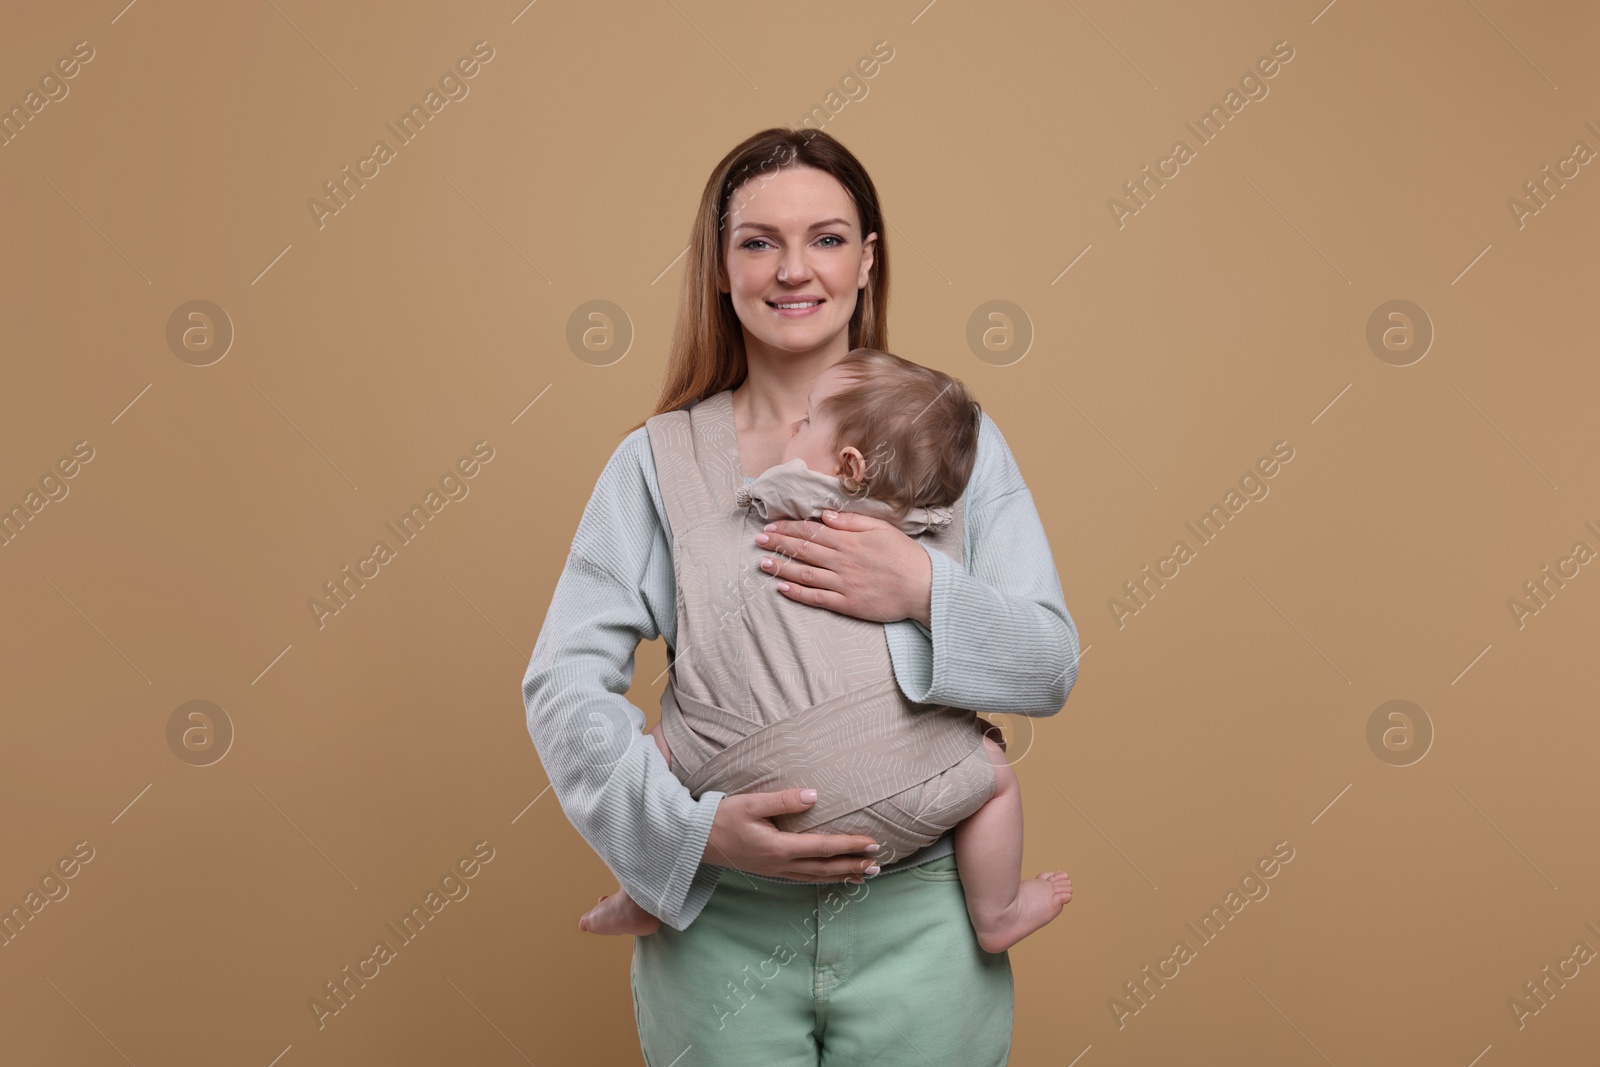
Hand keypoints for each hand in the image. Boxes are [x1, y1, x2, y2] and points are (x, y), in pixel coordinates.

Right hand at [701, 789, 882, 882]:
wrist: (696, 842)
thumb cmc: (722, 818)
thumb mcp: (751, 803)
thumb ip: (783, 800)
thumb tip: (814, 796)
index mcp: (779, 847)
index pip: (823, 847)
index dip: (850, 846)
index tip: (872, 843)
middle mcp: (781, 864)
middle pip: (825, 867)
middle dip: (853, 865)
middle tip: (878, 864)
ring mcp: (776, 871)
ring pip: (816, 877)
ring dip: (842, 875)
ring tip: (864, 875)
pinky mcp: (770, 872)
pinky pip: (804, 878)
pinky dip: (823, 878)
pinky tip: (832, 876)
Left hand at [754, 509, 932, 626]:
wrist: (923, 587)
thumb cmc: (905, 556)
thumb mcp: (882, 528)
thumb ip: (852, 521)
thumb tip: (826, 515)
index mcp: (849, 541)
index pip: (812, 532)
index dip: (789, 528)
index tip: (772, 526)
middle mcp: (841, 561)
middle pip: (803, 550)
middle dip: (779, 544)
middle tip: (759, 540)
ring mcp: (842, 583)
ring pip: (805, 573)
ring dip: (782, 566)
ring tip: (763, 563)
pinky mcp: (846, 603)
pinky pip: (816, 597)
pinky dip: (797, 592)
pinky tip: (783, 587)